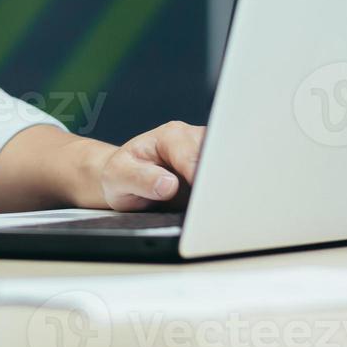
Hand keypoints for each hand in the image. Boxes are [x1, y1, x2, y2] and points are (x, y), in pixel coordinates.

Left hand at [0, 121, 205, 214]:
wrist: (121, 179)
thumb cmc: (119, 174)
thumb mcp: (119, 176)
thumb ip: (141, 179)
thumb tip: (168, 185)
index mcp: (170, 136)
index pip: (193, 155)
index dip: (199, 175)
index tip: (202, 196)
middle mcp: (192, 139)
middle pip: (218, 157)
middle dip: (218, 181)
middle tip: (214, 207)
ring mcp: (205, 155)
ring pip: (227, 168)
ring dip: (223, 189)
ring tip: (216, 210)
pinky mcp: (211, 172)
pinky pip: (225, 181)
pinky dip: (224, 195)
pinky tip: (218, 208)